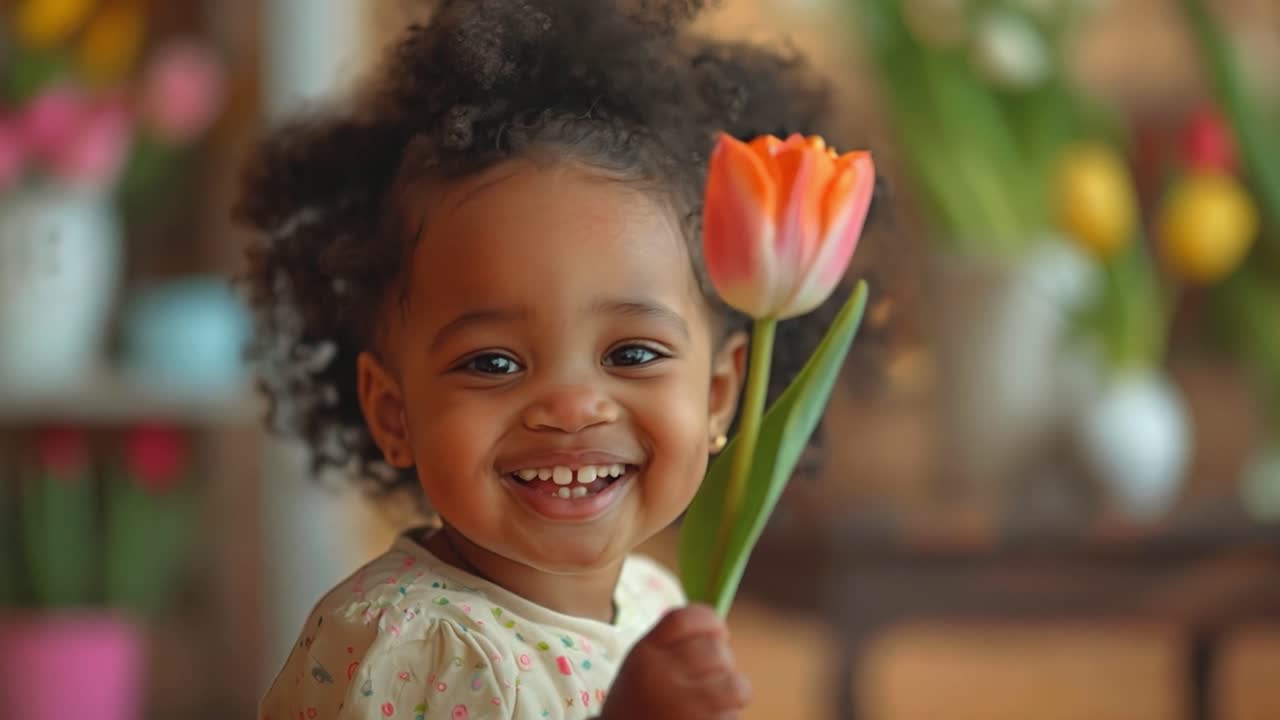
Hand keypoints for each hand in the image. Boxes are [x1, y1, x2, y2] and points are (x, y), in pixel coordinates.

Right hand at [599, 604, 751, 719]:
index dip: (711, 621)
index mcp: (645, 653)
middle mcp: (663, 674)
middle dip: (723, 663)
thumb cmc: (635, 709)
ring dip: (734, 693)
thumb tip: (719, 634)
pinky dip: (728, 718)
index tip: (720, 633)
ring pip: (735, 683)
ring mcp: (685, 705)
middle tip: (710, 681)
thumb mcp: (639, 669)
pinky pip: (734, 715)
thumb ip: (668, 647)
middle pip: (715, 649)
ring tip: (716, 705)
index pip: (685, 619)